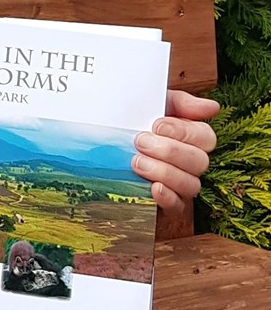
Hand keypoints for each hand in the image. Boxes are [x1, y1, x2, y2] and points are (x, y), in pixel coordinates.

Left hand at [133, 89, 218, 214]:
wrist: (97, 143)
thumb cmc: (127, 121)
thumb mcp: (148, 104)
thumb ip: (179, 103)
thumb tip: (212, 107)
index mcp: (190, 137)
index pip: (206, 137)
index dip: (184, 132)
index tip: (157, 126)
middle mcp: (190, 163)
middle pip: (200, 162)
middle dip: (170, 151)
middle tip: (140, 142)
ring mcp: (180, 185)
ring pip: (191, 185)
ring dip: (164, 172)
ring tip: (136, 162)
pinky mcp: (166, 204)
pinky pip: (177, 207)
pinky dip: (167, 198)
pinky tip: (153, 188)